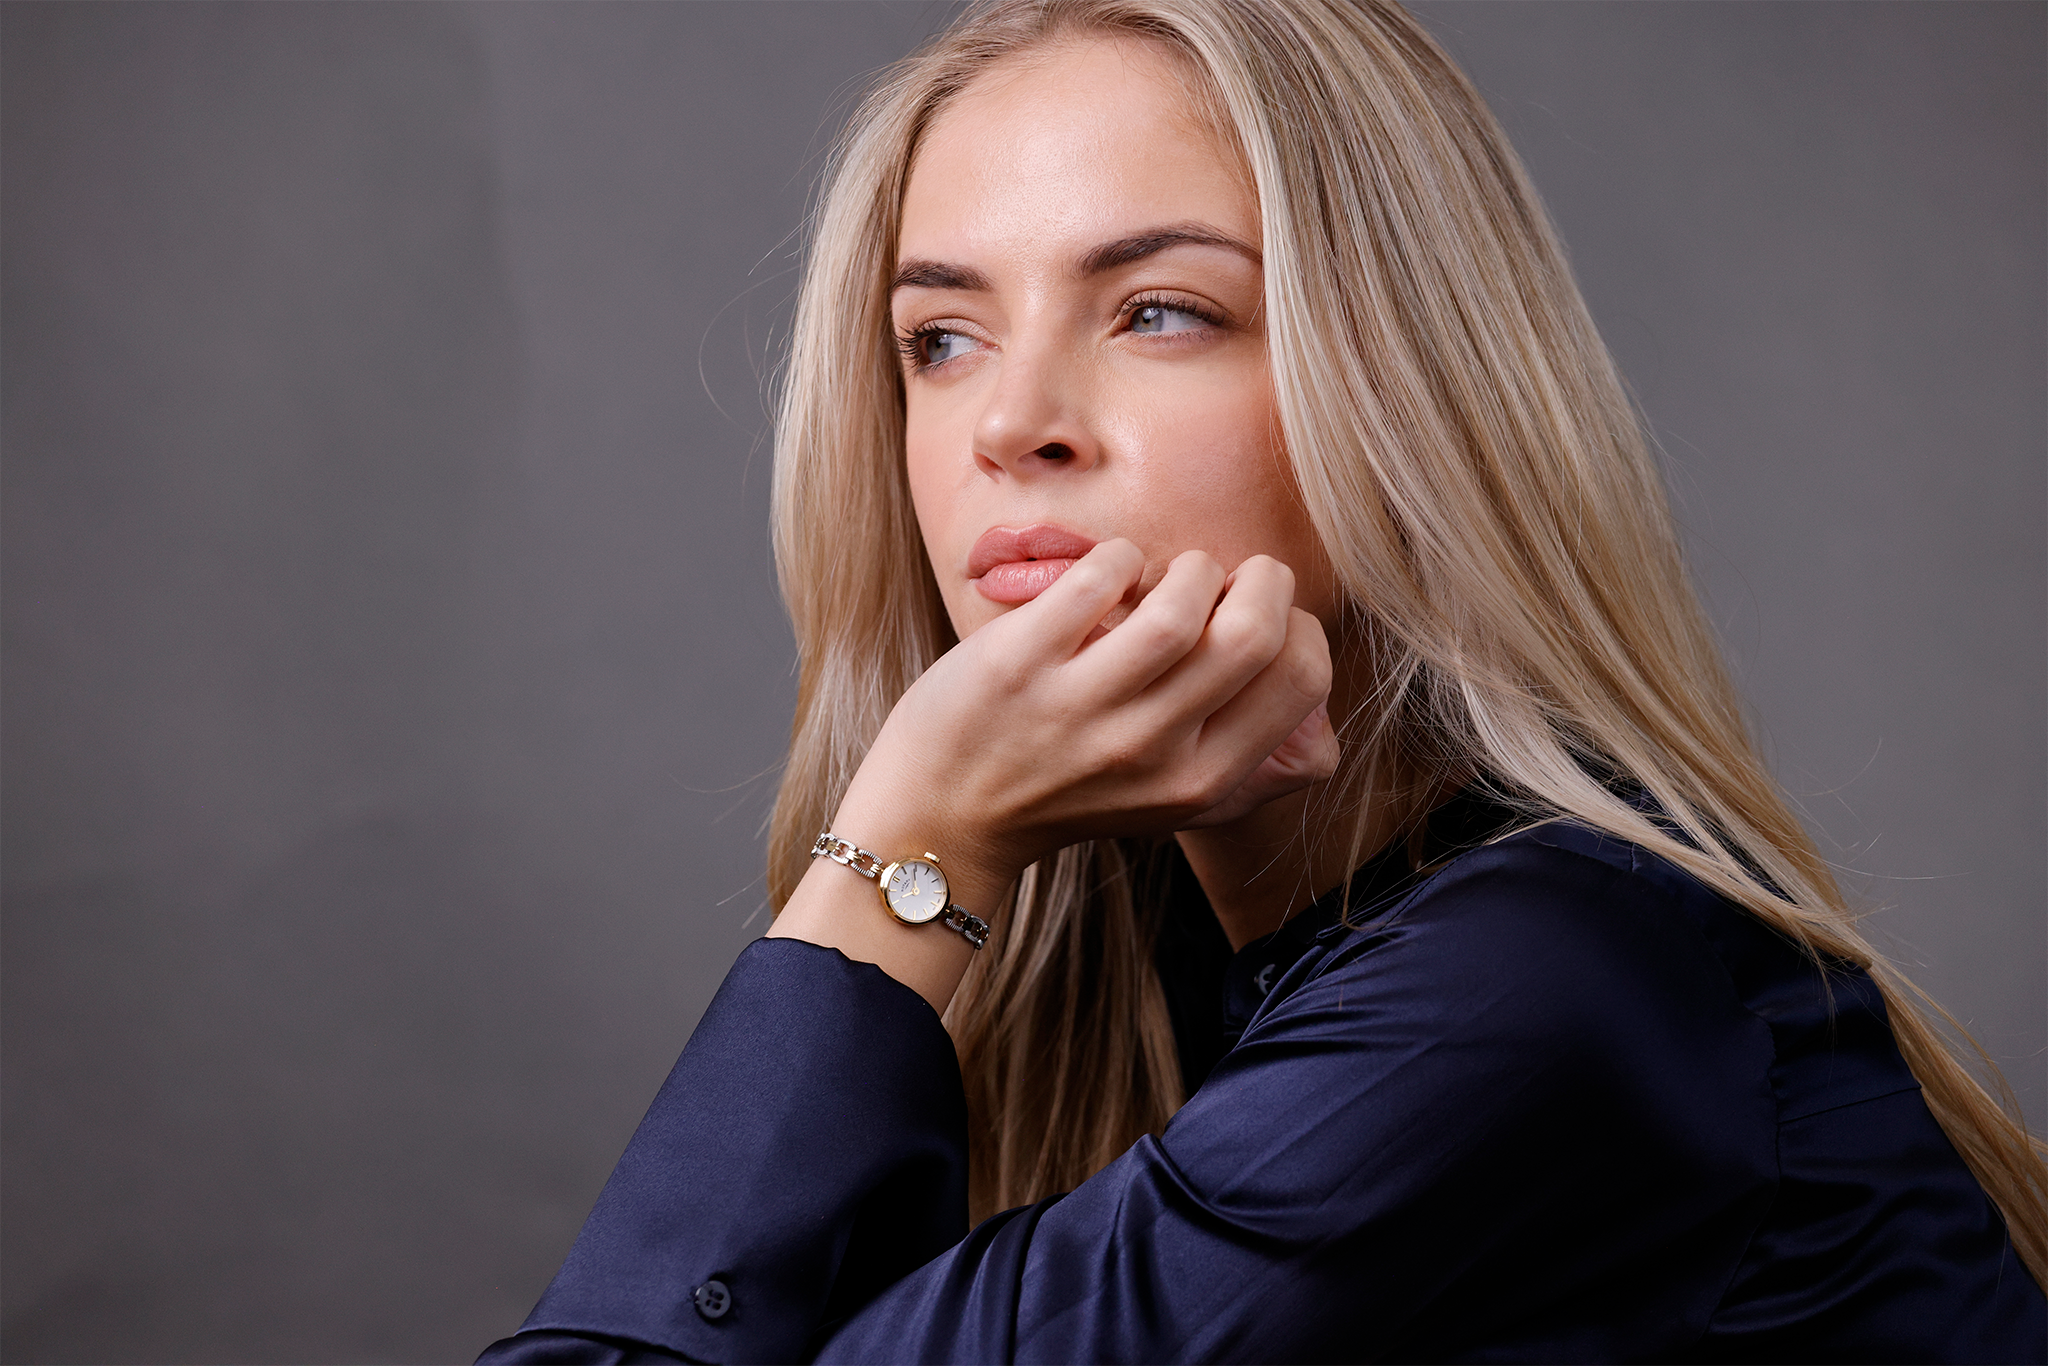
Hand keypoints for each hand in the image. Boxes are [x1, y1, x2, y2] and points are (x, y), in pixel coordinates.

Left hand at [834, 540, 1335, 912]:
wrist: (944, 821)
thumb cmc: (1063, 790)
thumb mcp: (1165, 799)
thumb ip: (1238, 752)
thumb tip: (1308, 685)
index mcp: (1201, 782)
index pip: (1302, 678)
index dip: (1298, 627)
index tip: (1262, 616)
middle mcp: (1150, 750)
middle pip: (1257, 631)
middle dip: (1259, 579)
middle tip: (1229, 576)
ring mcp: (1083, 706)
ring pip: (1185, 598)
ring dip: (1188, 566)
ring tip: (1165, 576)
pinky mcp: (1021, 661)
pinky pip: (1104, 572)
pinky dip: (1117, 556)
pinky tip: (1104, 574)